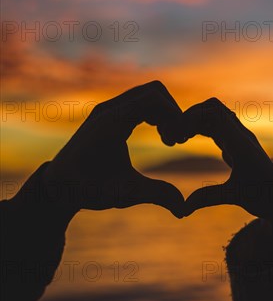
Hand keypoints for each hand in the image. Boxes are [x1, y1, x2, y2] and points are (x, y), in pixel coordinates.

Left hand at [43, 81, 184, 216]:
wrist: (59, 186)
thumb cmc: (88, 189)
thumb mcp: (125, 193)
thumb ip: (157, 195)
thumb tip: (184, 210)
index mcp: (112, 122)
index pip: (153, 98)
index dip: (174, 116)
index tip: (179, 142)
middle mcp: (109, 109)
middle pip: (154, 91)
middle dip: (172, 112)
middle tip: (177, 140)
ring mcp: (108, 109)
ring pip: (148, 94)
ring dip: (164, 113)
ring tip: (170, 141)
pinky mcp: (109, 114)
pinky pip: (139, 101)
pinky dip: (155, 113)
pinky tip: (159, 137)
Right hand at [179, 98, 272, 224]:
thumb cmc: (262, 198)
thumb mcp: (234, 197)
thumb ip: (207, 199)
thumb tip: (182, 209)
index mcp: (240, 144)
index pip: (215, 114)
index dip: (192, 118)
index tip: (177, 137)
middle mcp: (241, 136)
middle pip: (212, 107)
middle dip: (190, 116)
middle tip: (173, 136)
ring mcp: (239, 137)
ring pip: (213, 114)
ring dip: (194, 120)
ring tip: (177, 139)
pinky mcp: (235, 143)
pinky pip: (215, 124)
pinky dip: (198, 127)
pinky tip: (186, 140)